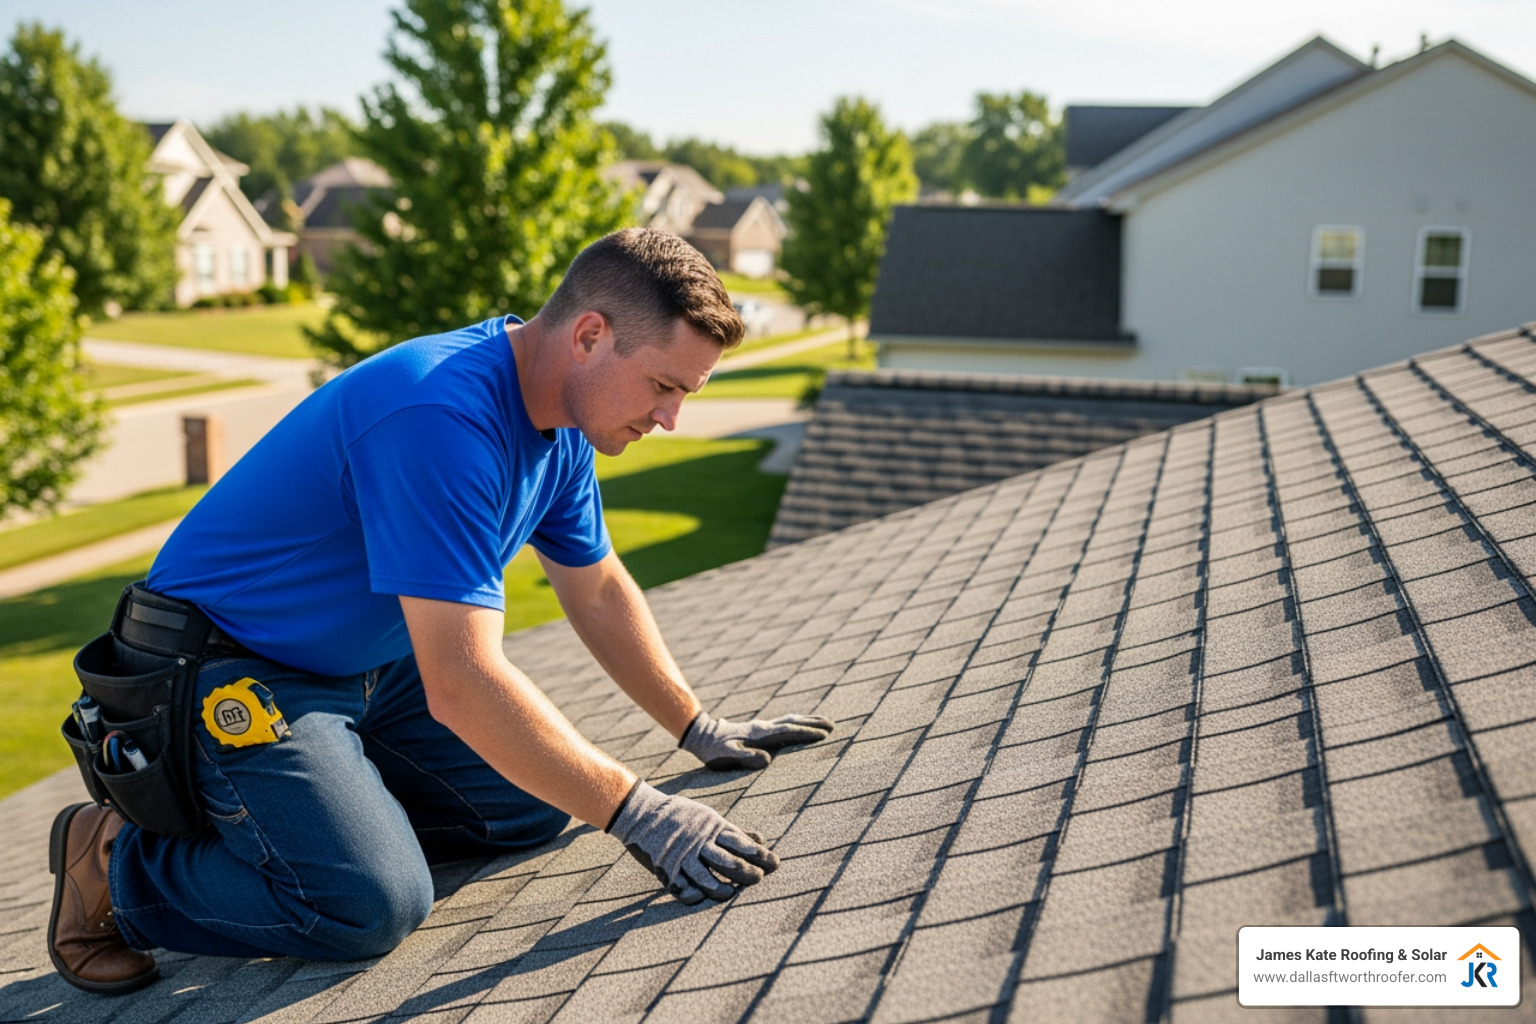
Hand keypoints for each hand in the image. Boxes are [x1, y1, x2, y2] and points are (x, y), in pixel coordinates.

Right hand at [606, 782, 777, 903]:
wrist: (641, 813)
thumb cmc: (681, 817)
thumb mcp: (709, 818)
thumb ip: (734, 832)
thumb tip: (761, 840)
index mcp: (712, 827)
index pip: (742, 844)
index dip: (760, 855)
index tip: (775, 864)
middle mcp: (700, 842)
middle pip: (729, 862)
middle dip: (748, 873)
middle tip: (758, 879)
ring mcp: (682, 856)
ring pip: (707, 878)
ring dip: (722, 889)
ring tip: (731, 893)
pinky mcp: (665, 869)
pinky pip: (681, 887)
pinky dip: (692, 894)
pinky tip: (701, 898)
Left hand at [680, 710, 834, 770]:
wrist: (701, 734)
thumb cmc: (713, 750)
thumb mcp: (726, 756)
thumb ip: (745, 758)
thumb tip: (767, 760)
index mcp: (759, 734)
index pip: (788, 732)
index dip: (807, 733)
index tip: (825, 734)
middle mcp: (763, 727)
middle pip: (793, 722)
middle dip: (813, 724)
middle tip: (833, 725)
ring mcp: (761, 726)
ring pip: (789, 720)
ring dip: (806, 720)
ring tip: (822, 721)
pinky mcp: (757, 728)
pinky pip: (782, 723)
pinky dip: (795, 722)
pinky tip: (797, 724)